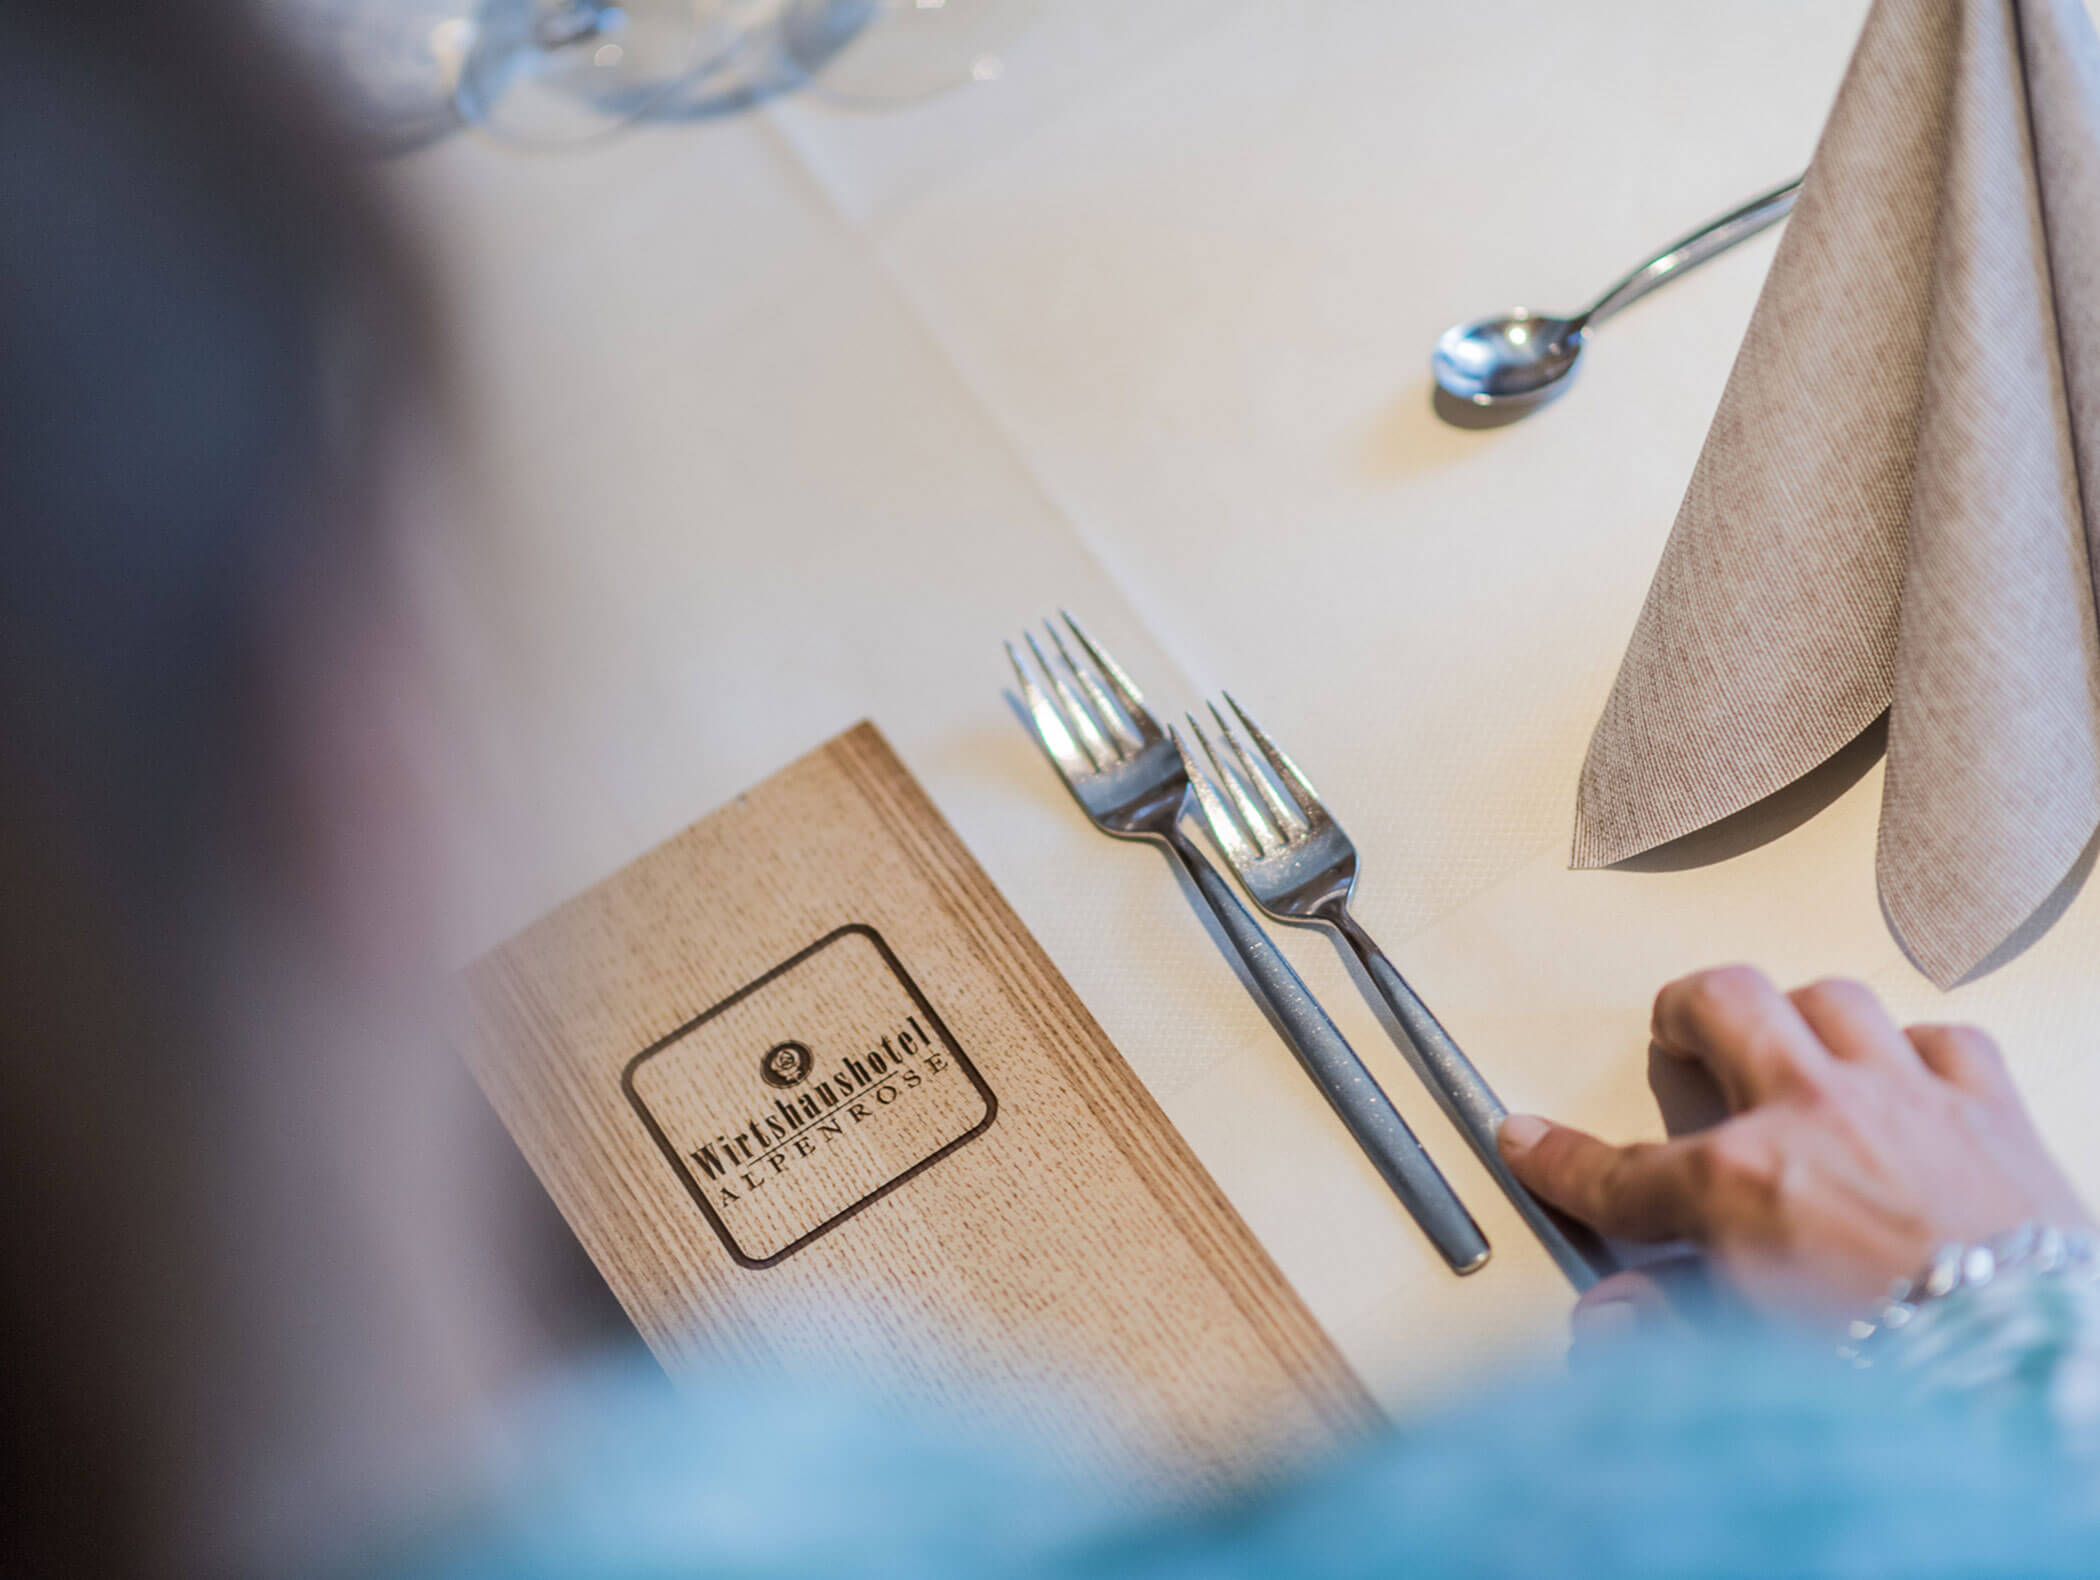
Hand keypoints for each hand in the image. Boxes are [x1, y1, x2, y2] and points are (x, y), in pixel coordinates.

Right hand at [1497, 966, 2091, 1336]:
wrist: (2036, 1376)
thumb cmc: (1906, 1372)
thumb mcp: (1755, 1359)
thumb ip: (1670, 1326)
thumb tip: (1608, 1324)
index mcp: (1738, 1183)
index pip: (1616, 1169)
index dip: (1558, 1157)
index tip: (1527, 1140)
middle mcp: (1813, 1114)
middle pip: (1722, 1004)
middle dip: (1685, 1012)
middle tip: (1677, 1033)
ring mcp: (1903, 1097)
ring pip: (1828, 999)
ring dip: (1799, 1016)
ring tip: (1787, 1041)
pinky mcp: (1988, 1106)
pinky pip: (1943, 1039)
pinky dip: (1916, 1052)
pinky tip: (1904, 1078)